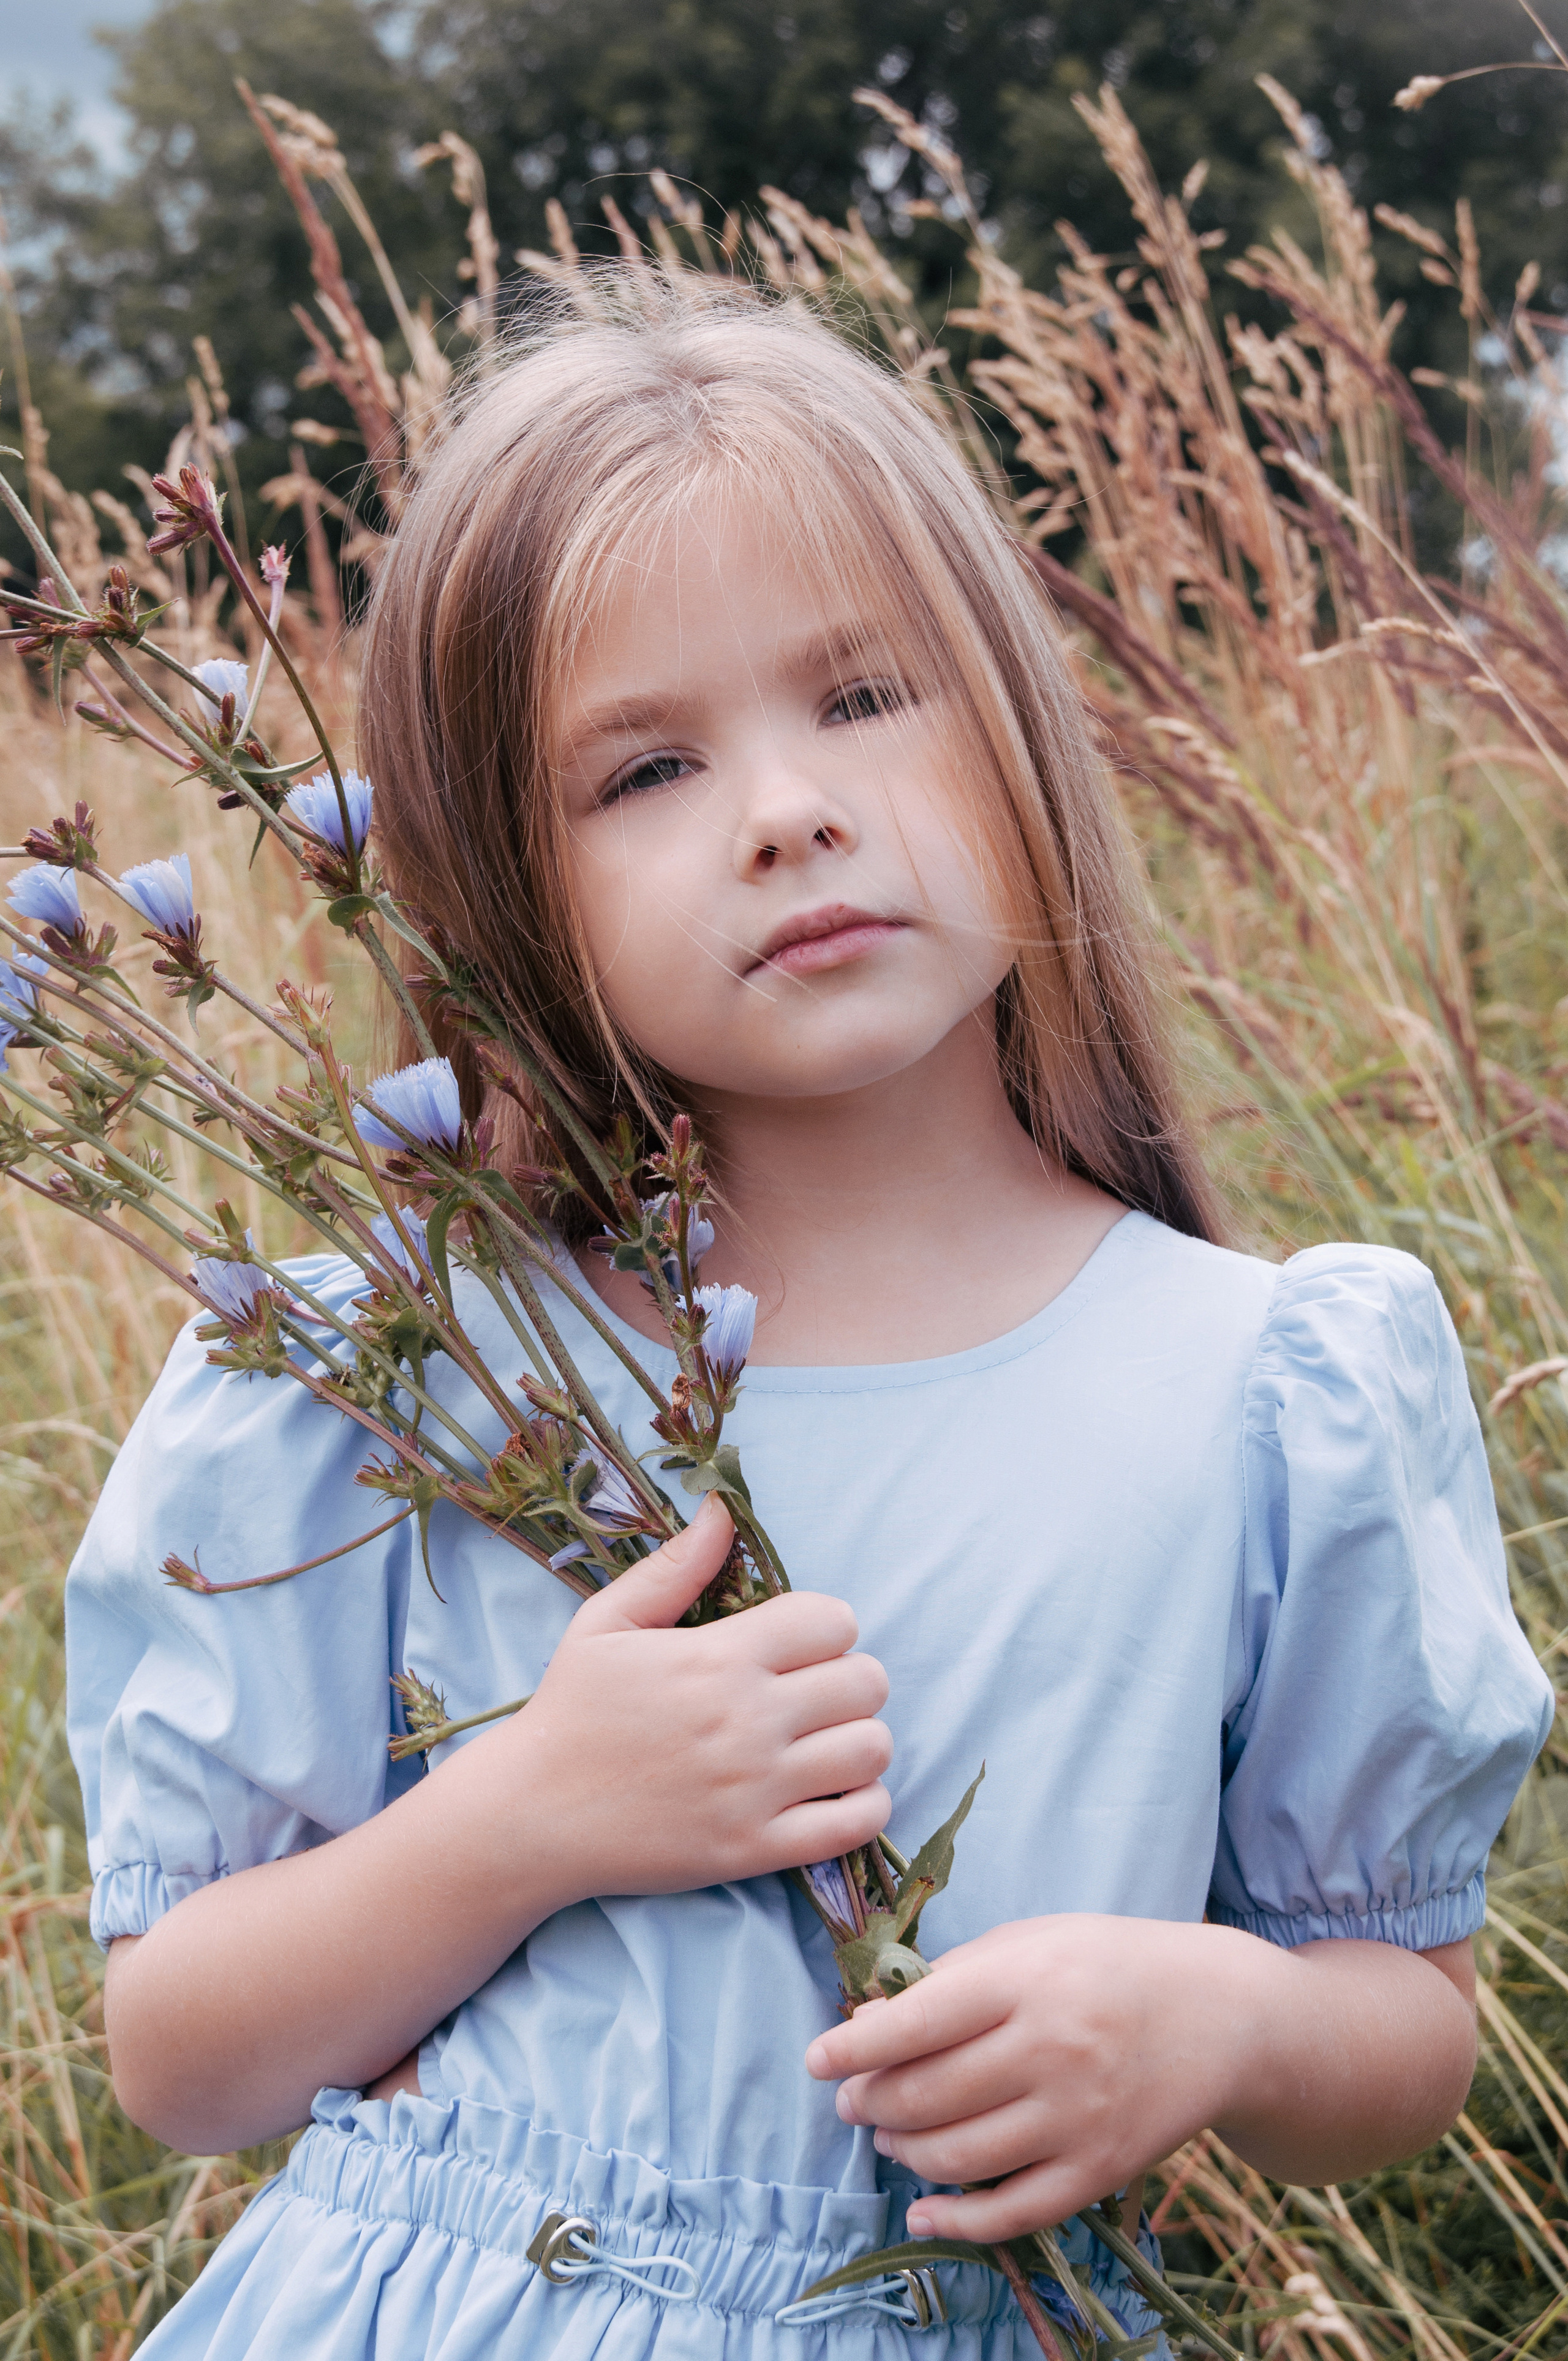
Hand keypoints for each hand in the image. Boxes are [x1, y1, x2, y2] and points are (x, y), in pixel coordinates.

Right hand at [507, 1495, 892, 1900]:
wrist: (530, 1815)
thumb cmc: (570, 1710)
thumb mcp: (606, 1623)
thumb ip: (674, 1567)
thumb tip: (723, 1509)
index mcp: (717, 1657)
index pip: (833, 1619)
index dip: (826, 1626)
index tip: (800, 1644)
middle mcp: (747, 1720)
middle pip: (866, 1681)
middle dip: (850, 1678)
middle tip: (814, 1693)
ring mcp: (755, 1789)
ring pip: (872, 1748)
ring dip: (859, 1739)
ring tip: (823, 1740)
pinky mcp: (756, 1849)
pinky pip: (857, 1822)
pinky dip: (863, 1803)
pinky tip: (831, 1790)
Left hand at [804, 1915, 1247, 2239]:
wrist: (1217, 2014)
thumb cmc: (1106, 1964)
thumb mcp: (1031, 1939)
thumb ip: (954, 1977)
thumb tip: (871, 2024)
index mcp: (1028, 1980)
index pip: (917, 2021)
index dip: (854, 2047)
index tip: (817, 2060)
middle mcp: (1051, 2049)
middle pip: (928, 2095)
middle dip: (871, 2102)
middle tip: (851, 2100)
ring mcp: (1078, 2117)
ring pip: (958, 2156)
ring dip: (904, 2152)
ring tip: (886, 2135)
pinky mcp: (1099, 2170)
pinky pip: (1012, 2212)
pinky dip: (955, 2220)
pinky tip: (923, 2210)